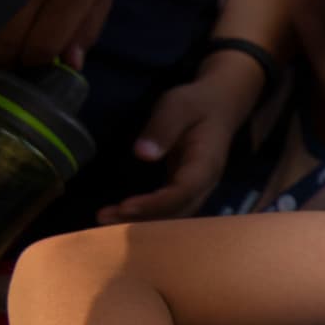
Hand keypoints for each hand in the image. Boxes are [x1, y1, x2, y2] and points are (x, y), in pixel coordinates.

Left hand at [96, 58, 260, 222]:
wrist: (220, 106)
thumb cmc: (197, 103)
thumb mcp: (179, 105)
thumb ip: (163, 128)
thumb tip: (142, 154)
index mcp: (206, 164)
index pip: (183, 191)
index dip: (156, 203)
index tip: (125, 206)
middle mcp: (204, 184)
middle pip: (177, 211)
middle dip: (143, 219)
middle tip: (104, 218)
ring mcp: (196, 189)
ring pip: (173, 215)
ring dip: (141, 221)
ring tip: (105, 218)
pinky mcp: (185, 188)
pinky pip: (168, 208)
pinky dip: (145, 214)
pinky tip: (119, 213)